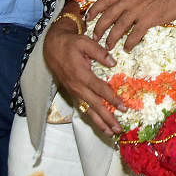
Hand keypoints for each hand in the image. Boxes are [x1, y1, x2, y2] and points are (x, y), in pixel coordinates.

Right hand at [43, 11, 123, 135]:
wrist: (52, 48)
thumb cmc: (70, 44)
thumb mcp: (84, 42)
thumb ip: (99, 52)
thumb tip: (113, 63)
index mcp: (81, 75)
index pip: (100, 90)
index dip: (112, 99)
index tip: (123, 107)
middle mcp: (77, 87)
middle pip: (94, 106)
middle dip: (107, 118)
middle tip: (119, 128)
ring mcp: (74, 92)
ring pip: (88, 111)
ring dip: (100, 123)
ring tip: (111, 133)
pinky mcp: (73, 94)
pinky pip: (83, 109)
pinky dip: (92, 118)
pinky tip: (100, 125)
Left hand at [87, 0, 175, 50]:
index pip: (105, 0)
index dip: (94, 10)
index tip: (87, 18)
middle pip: (108, 16)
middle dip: (99, 28)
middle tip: (94, 37)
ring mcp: (139, 10)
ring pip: (119, 27)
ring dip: (112, 38)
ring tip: (108, 46)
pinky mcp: (150, 19)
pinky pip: (135, 34)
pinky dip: (130, 43)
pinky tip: (127, 48)